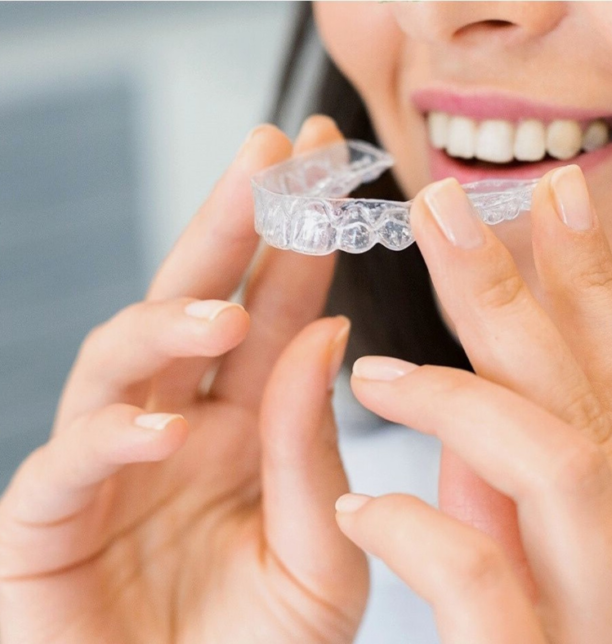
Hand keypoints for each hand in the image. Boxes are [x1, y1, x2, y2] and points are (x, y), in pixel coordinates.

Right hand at [0, 116, 367, 642]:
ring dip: (166, 323)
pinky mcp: (46, 525)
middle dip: (229, 222)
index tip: (327, 164)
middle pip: (197, 301)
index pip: (276, 311)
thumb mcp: (320, 557)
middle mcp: (177, 426)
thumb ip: (314, 454)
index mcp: (247, 427)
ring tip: (219, 311)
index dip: (298, 238)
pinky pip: (67, 464)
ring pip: (119, 359)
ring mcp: (109, 465)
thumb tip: (327, 332)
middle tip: (270, 149)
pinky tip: (160, 430)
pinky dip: (110, 439)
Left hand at [334, 167, 611, 642]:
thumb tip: (464, 431)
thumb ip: (522, 521)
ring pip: (564, 467)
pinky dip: (426, 527)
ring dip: (464, 397)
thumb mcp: (564, 602)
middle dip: (521, 293)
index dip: (591, 289)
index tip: (550, 201)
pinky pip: (492, 584)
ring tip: (376, 365)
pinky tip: (364, 500)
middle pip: (594, 400)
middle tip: (449, 205)